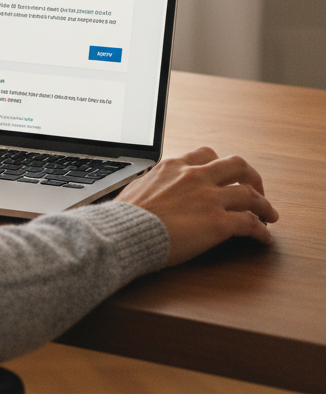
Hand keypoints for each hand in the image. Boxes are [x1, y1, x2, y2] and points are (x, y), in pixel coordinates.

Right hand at [118, 147, 278, 265]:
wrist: (124, 232)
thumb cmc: (125, 215)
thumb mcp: (137, 186)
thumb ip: (154, 183)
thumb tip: (154, 190)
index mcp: (173, 165)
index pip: (206, 154)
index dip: (221, 166)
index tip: (225, 177)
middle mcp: (195, 176)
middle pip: (236, 164)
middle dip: (251, 177)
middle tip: (255, 190)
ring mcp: (209, 198)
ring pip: (251, 194)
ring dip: (264, 205)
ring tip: (269, 216)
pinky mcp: (218, 223)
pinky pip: (250, 223)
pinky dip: (261, 231)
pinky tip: (263, 238)